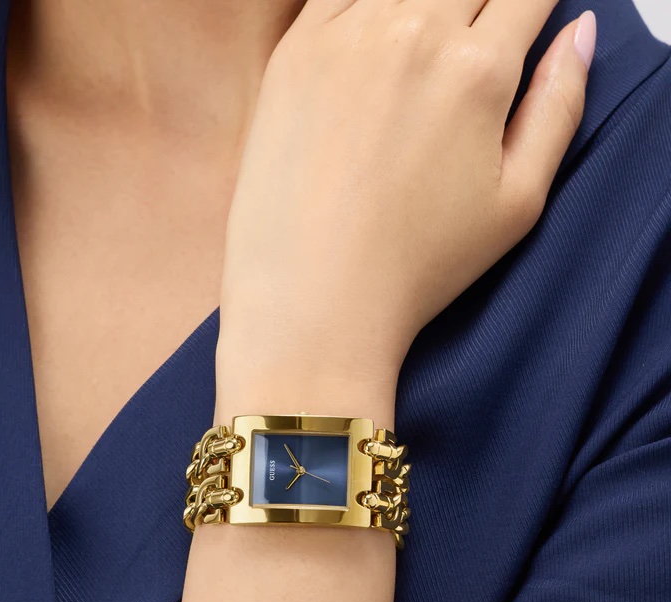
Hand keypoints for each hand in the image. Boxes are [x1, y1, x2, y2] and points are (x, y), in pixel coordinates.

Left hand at [215, 0, 594, 419]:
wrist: (315, 301)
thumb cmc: (415, 268)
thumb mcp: (518, 204)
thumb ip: (559, 107)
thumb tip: (579, 35)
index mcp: (477, 70)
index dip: (529, 9)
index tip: (516, 34)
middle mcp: (412, 33)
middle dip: (477, 12)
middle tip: (459, 71)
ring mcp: (345, 36)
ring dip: (422, 13)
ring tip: (413, 75)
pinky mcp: (293, 53)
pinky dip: (365, 12)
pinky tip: (371, 56)